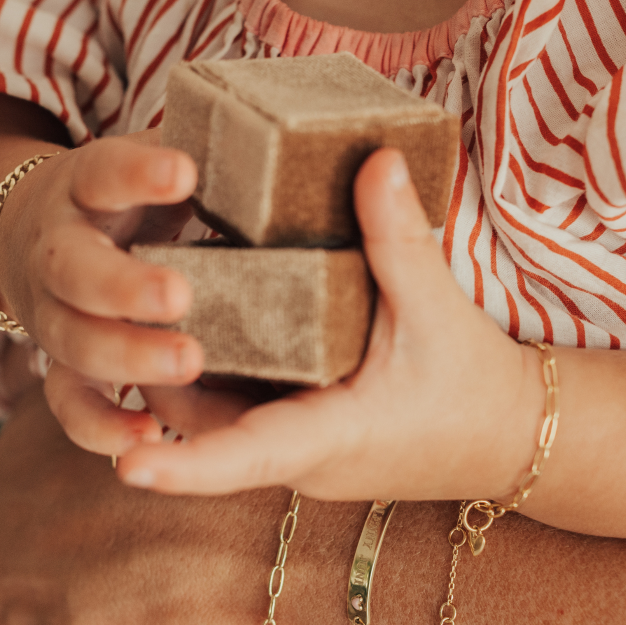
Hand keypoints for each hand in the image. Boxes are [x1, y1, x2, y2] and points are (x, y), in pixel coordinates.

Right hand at [0, 129, 204, 455]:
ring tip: (190, 364)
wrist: (36, 235)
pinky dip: (102, 426)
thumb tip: (318, 140)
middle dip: (126, 286)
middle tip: (181, 294)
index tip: (185, 173)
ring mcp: (55, 313)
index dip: (138, 175)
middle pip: (76, 270)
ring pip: (75, 342)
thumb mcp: (153, 160)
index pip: (104, 172)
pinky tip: (150, 436)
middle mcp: (60, 252)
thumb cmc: (127, 197)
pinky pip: (70, 404)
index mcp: (86, 190)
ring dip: (129, 357)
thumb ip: (213, 152)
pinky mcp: (62, 365)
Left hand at [114, 149, 542, 501]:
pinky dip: (223, 372)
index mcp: (329, 438)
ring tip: (146, 305)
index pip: (245, 461)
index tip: (127, 464)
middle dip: (159, 382)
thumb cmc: (476, 388)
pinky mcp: (307, 435)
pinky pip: (245, 411)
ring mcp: (301, 451)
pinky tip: (208, 318)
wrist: (510, 434)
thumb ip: (399, 236)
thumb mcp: (436, 310)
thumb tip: (376, 159)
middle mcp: (301, 457)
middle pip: (206, 428)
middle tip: (115, 318)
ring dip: (185, 375)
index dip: (184, 464)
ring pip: (220, 418)